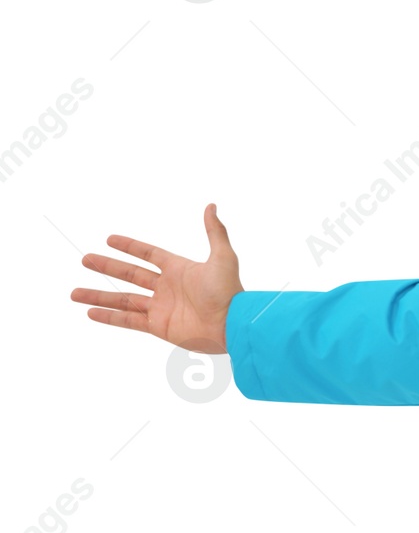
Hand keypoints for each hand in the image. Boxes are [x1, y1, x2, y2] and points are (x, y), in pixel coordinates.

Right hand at [72, 203, 244, 352]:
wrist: (231, 324)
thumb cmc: (229, 291)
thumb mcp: (223, 257)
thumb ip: (215, 232)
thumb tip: (211, 206)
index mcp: (180, 269)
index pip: (149, 254)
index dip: (130, 247)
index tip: (109, 239)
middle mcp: (167, 287)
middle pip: (130, 274)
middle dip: (107, 267)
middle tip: (84, 259)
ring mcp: (161, 307)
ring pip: (123, 299)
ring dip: (99, 295)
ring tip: (74, 293)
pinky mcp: (158, 326)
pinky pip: (128, 320)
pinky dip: (109, 317)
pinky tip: (90, 312)